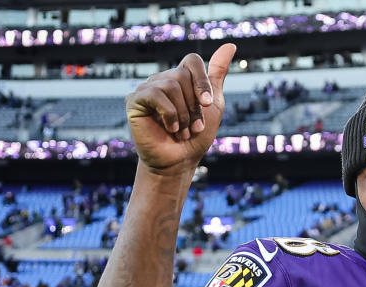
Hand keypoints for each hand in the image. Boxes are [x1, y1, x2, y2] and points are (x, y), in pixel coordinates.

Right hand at [125, 44, 235, 173]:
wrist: (179, 162)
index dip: (202, 82)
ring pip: (171, 86)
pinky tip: (170, 128)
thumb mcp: (213, 104)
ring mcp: (147, 88)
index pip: (192, 61)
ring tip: (182, 131)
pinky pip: (155, 95)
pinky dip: (169, 114)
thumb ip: (217, 75)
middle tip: (193, 127)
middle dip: (194, 106)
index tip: (207, 105)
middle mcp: (162, 79)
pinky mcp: (134, 100)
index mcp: (179, 78)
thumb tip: (230, 45)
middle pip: (183, 75)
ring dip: (183, 114)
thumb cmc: (196, 136)